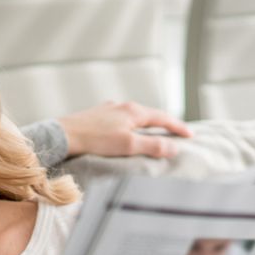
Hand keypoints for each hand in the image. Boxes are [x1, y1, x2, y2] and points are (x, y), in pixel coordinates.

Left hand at [58, 101, 191, 158]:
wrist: (63, 136)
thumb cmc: (95, 140)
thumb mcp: (128, 145)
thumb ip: (152, 146)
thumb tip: (174, 148)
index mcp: (133, 111)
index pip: (163, 118)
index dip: (178, 127)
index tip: (191, 135)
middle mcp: (122, 105)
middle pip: (149, 114)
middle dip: (164, 124)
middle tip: (176, 133)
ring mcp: (108, 109)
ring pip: (133, 116)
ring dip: (146, 125)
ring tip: (153, 133)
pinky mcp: (96, 116)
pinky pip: (120, 120)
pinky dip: (130, 126)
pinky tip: (124, 132)